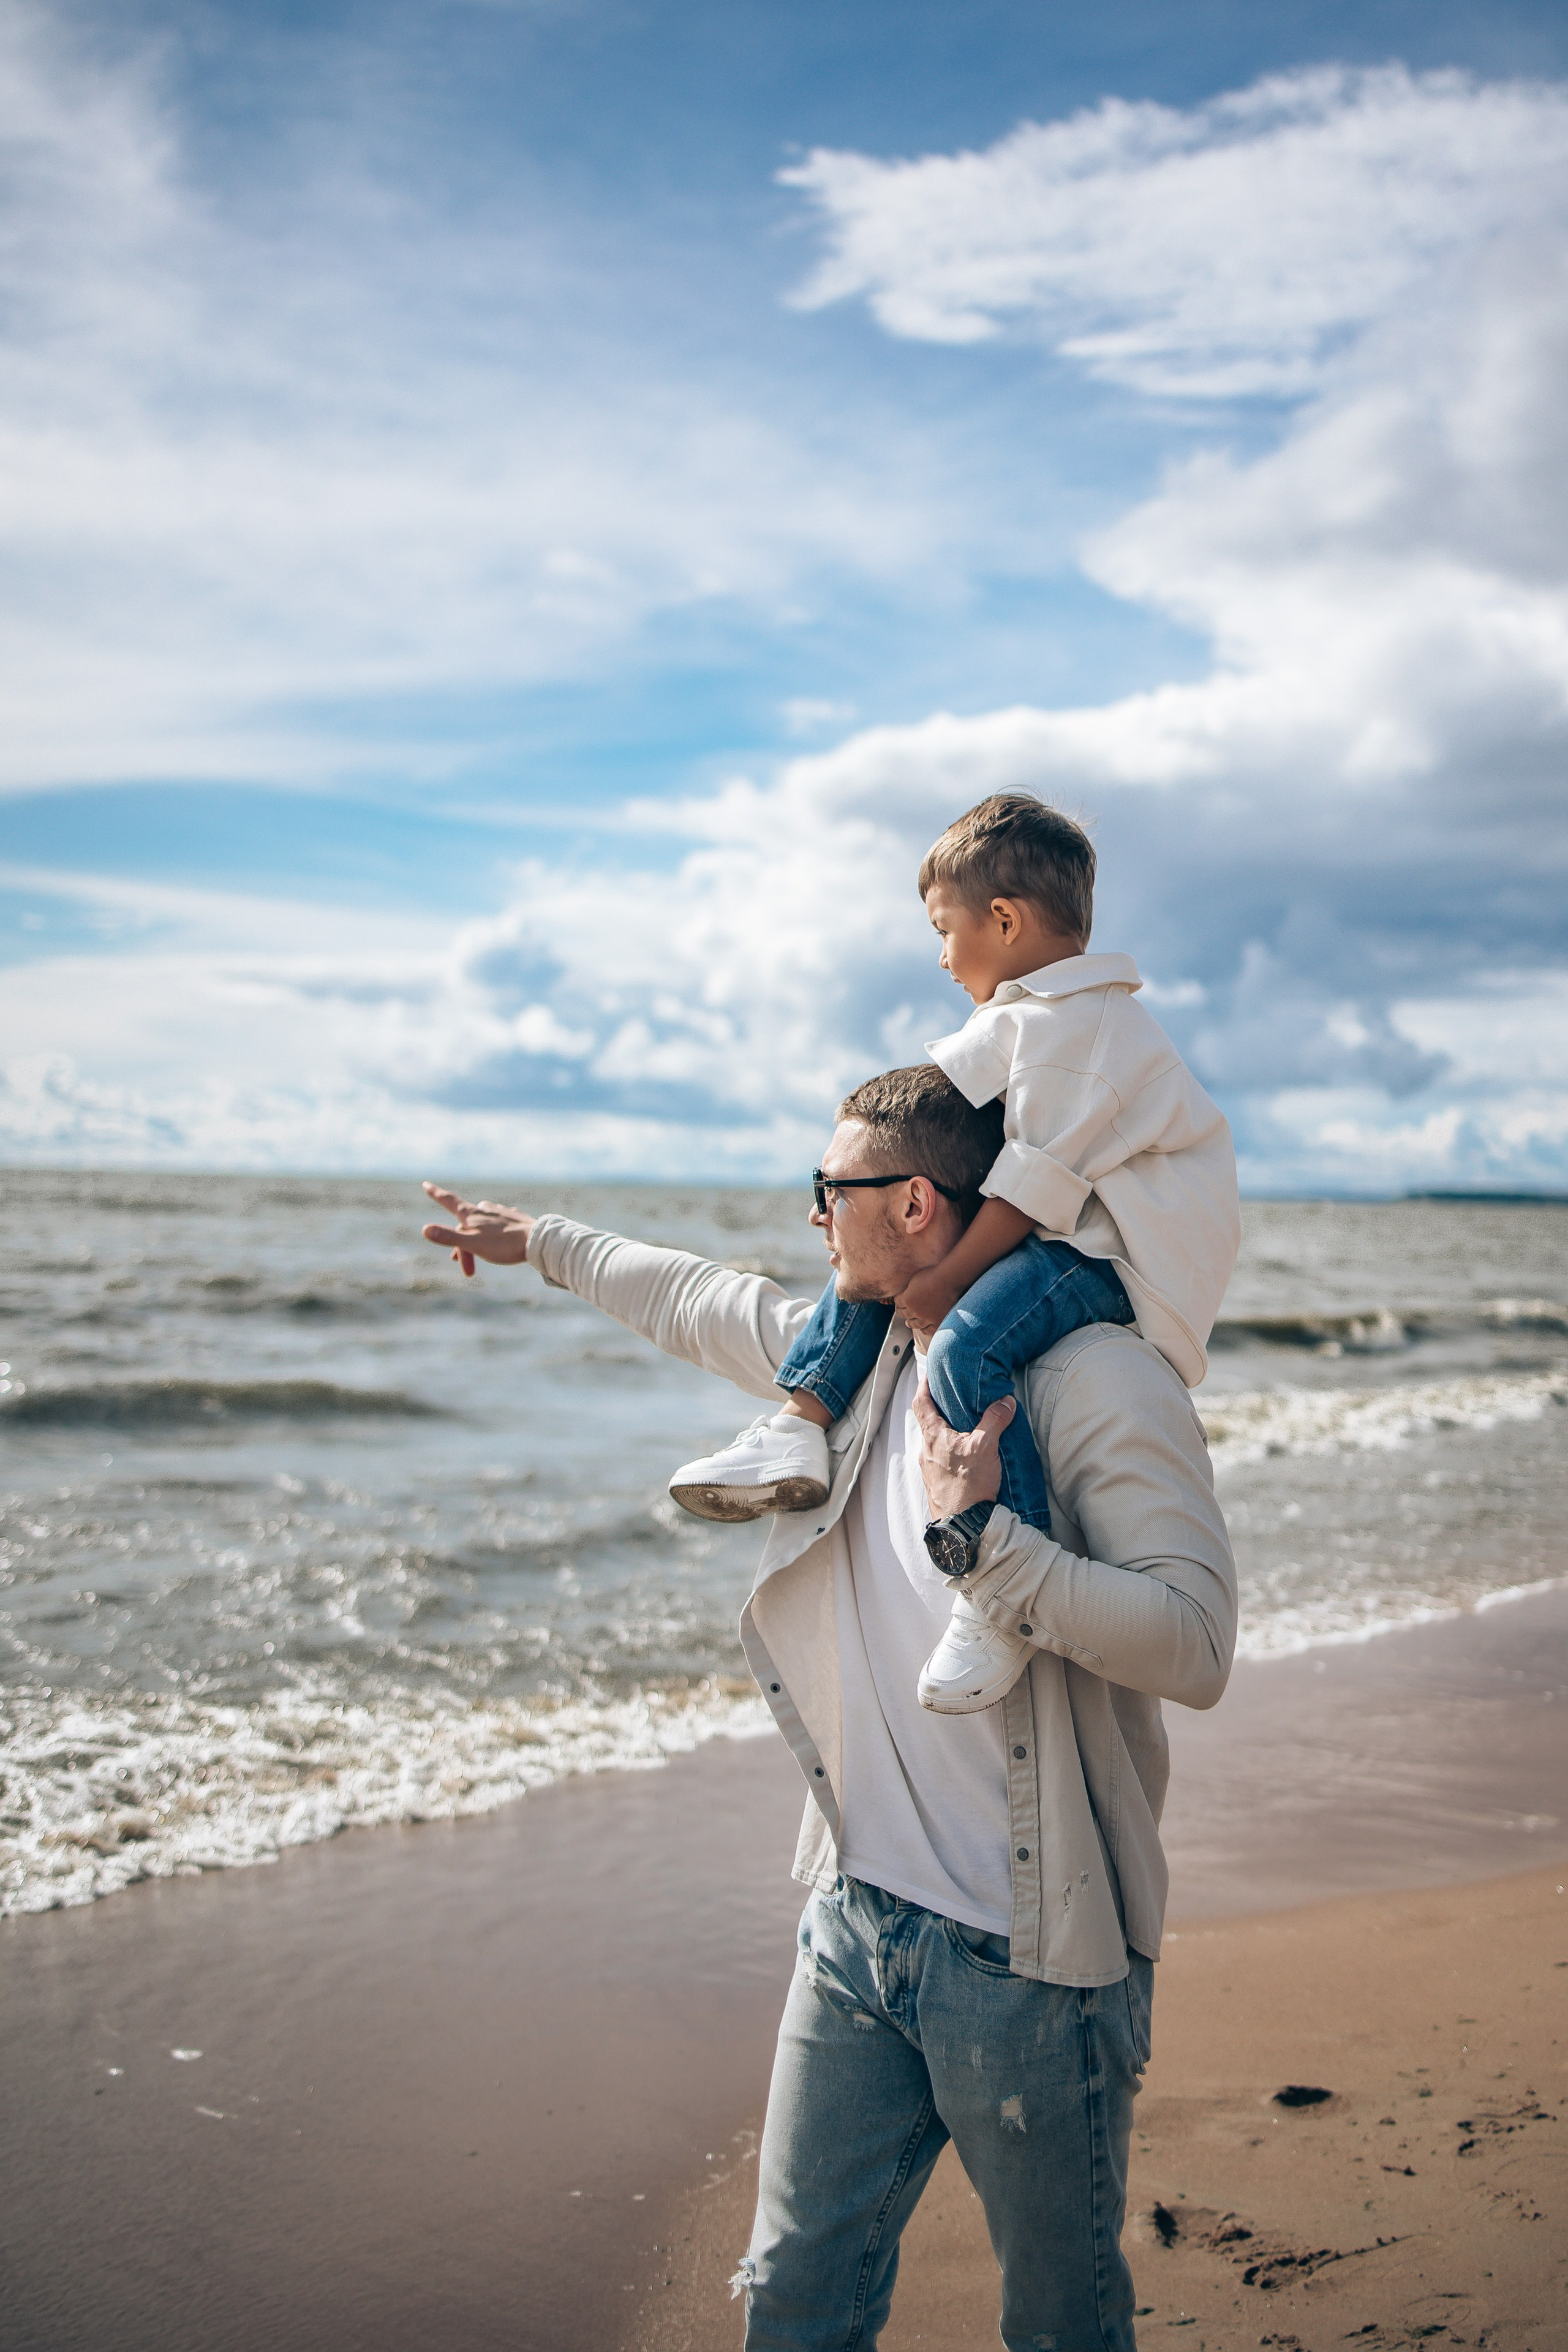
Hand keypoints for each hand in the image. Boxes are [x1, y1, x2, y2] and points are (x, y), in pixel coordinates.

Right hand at [420, 1183, 535, 1277]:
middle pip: (465, 1224)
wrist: (537, 1241)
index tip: (426, 1184)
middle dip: (461, 1245)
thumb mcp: (472, 1243)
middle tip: (465, 1269)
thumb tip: (425, 1229)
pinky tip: (500, 1237)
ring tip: (480, 1253)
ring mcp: (501, 1212)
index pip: (449, 1201)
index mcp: (472, 1214)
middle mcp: (485, 1209)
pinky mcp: (515, 1219)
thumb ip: (448, 1237)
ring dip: (476, 1238)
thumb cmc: (503, 1245)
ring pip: (482, 1223)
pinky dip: (494, 1233)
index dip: (436, 1194)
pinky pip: (499, 1223)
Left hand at [894, 1266, 961, 1346]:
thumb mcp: (915, 1279)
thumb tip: (906, 1292)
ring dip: (910, 1323)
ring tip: (908, 1323)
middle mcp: (914, 1310)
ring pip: (915, 1324)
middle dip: (902, 1312)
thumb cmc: (933, 1275)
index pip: (898, 1302)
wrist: (949, 1280)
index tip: (898, 1300)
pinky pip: (928, 1330)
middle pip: (904, 1314)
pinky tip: (923, 1330)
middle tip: (901, 1312)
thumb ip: (909, 1289)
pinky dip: (924, 1330)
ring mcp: (926, 1318)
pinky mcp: (937, 1322)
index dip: (898, 1301)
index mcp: (907, 1299)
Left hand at [912, 1381, 1014, 1519]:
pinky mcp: (936, 1483)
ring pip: (934, 1442)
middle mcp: (925, 1451)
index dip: (923, 1386)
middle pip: (927, 1422)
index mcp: (933, 1437)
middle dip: (938, 1408)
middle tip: (953, 1397)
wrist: (964, 1524)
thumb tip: (1005, 1401)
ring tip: (963, 1425)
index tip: (929, 1375)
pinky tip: (964, 1454)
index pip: (921, 1403)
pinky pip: (939, 1458)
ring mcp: (928, 1468)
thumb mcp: (985, 1448)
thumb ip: (995, 1421)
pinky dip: (949, 1449)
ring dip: (945, 1431)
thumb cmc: (969, 1485)